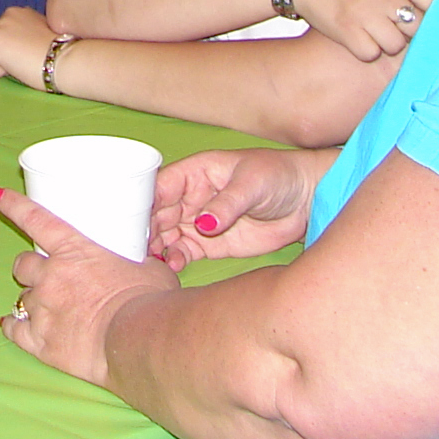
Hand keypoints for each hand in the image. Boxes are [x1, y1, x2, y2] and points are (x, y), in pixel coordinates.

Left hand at [0, 6, 59, 88]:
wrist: (64, 59)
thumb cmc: (60, 53)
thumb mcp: (42, 34)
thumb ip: (26, 33)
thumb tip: (16, 45)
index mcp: (21, 11)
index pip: (6, 35)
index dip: (17, 49)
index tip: (34, 52)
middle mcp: (7, 14)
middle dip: (7, 53)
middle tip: (29, 58)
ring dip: (3, 62)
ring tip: (25, 61)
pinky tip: (18, 66)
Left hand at [0, 186, 175, 383]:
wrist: (138, 340)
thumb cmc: (149, 301)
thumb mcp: (149, 268)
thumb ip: (137, 262)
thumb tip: (146, 262)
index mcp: (74, 251)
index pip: (36, 219)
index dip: (14, 205)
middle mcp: (51, 276)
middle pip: (23, 263)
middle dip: (31, 267)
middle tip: (47, 275)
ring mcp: (43, 309)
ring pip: (21, 297)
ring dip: (32, 299)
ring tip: (47, 307)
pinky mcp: (40, 342)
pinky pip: (14, 329)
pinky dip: (12, 326)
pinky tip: (11, 325)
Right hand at [150, 148, 324, 267]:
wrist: (306, 199)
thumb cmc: (278, 176)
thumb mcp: (252, 184)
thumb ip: (227, 204)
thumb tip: (203, 223)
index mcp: (195, 173)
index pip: (161, 186)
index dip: (145, 202)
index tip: (133, 219)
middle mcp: (192, 197)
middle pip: (158, 214)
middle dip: (145, 229)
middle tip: (137, 246)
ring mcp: (200, 221)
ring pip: (167, 235)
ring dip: (158, 247)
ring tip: (153, 260)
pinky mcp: (212, 244)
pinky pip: (185, 252)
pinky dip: (175, 259)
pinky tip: (173, 265)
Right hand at [296, 0, 433, 62]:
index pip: (433, 1)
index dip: (429, 11)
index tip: (417, 14)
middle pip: (417, 27)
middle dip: (408, 30)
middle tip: (393, 25)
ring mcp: (365, 13)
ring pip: (396, 45)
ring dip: (387, 43)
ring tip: (376, 33)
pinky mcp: (346, 30)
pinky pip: (370, 54)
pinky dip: (366, 50)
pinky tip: (360, 39)